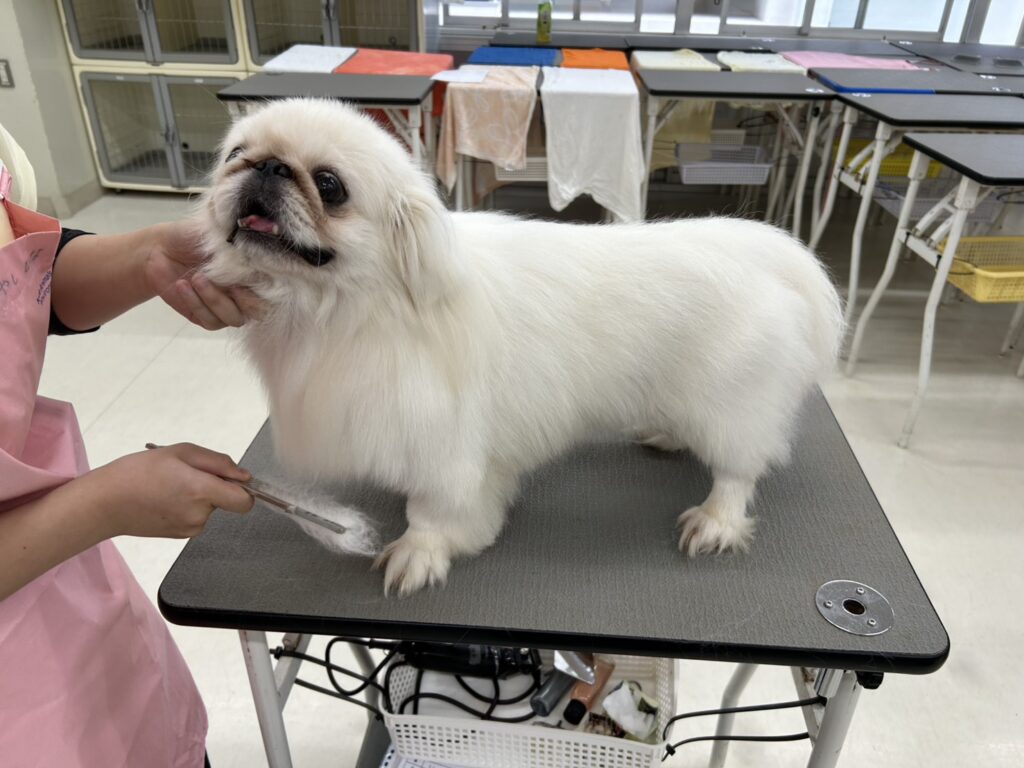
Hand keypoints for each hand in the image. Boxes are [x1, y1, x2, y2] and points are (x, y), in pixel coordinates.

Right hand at [83, 443, 254, 538]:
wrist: (103, 503)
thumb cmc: (136, 473)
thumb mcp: (180, 452)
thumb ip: (217, 462)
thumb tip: (244, 476)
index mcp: (201, 491)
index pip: (245, 501)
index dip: (244, 489)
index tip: (232, 479)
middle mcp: (199, 514)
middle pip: (226, 501)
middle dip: (214, 486)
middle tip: (186, 474)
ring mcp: (189, 528)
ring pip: (209, 508)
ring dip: (197, 495)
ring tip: (169, 484)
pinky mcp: (179, 535)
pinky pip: (195, 516)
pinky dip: (186, 506)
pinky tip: (164, 498)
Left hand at [143, 220, 262, 329]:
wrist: (159, 248)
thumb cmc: (192, 236)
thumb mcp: (219, 234)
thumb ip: (242, 245)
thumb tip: (264, 251)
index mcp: (256, 272)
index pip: (275, 289)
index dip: (268, 289)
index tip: (250, 275)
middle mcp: (247, 292)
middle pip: (260, 311)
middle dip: (245, 299)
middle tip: (229, 284)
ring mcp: (228, 306)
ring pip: (235, 319)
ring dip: (215, 300)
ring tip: (196, 278)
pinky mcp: (207, 317)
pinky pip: (211, 321)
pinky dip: (196, 303)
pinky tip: (183, 285)